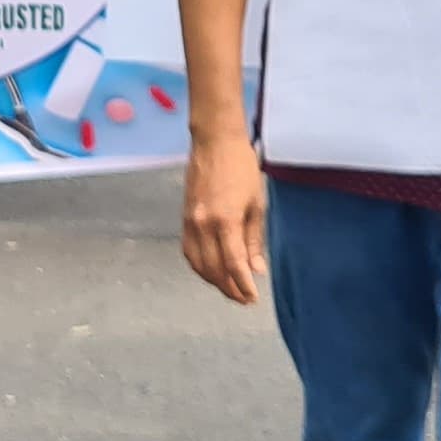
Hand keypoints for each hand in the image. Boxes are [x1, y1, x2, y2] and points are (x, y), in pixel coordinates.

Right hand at [180, 129, 266, 304]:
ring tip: (230, 288)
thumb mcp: (256, 203)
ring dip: (214, 281)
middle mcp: (203, 225)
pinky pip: (189, 252)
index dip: (243, 285)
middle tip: (244, 298)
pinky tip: (211, 271)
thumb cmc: (241, 167)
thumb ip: (254, 239)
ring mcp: (190, 222)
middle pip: (214, 269)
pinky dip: (200, 266)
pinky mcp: (184, 218)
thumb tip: (256, 268)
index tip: (252, 297)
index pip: (233, 264)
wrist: (214, 142)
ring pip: (198, 264)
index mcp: (225, 220)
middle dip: (229, 288)